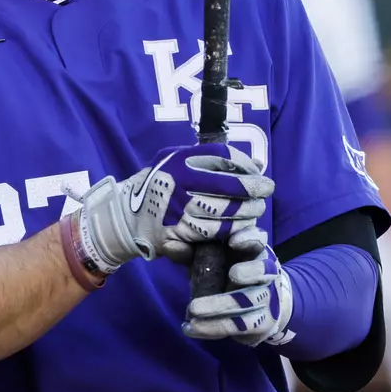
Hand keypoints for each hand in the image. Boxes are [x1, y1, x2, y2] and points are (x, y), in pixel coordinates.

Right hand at [69, 143, 272, 272]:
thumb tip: (256, 164)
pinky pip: (214, 233)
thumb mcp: (176, 160)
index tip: (260, 173)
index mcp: (180, 161)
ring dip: (247, 213)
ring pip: (226, 213)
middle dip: (254, 192)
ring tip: (255, 211)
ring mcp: (179, 209)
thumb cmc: (158, 184)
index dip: (247, 166)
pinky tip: (240, 227)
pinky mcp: (179, 233)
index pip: (224, 158)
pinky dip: (232, 231)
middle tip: (264, 194)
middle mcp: (180, 183)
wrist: (125, 216)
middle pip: (230, 187)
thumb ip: (210, 159)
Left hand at [183, 245, 292, 345]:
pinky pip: (239, 325)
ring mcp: (267, 298)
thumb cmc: (229, 276)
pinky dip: (213, 327)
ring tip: (193, 309)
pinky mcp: (262, 322)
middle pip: (264, 270)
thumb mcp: (212, 262)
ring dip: (221, 306)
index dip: (249, 238)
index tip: (233, 242)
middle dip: (250, 271)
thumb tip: (168, 244)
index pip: (258, 239)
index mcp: (253, 251)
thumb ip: (191, 253)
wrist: (262, 309)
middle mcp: (266, 272)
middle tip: (233, 274)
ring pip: (249, 301)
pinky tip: (191, 328)